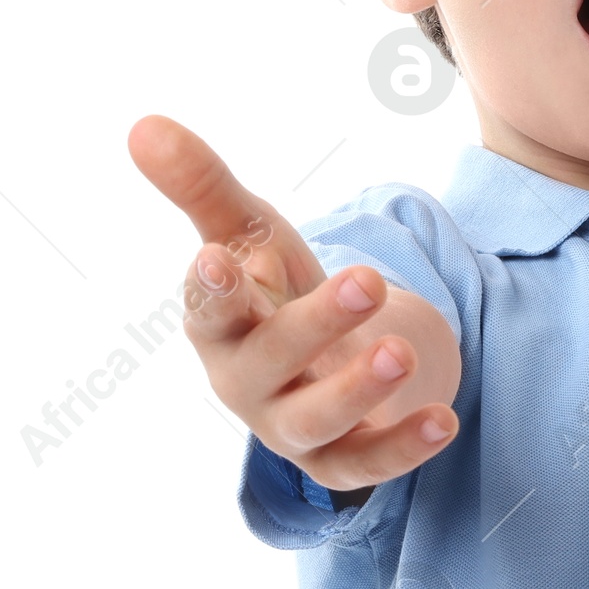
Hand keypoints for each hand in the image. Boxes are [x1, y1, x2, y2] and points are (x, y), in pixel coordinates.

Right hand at [127, 114, 460, 492]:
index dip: (212, 290)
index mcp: (218, 326)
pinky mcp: (339, 459)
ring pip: (317, 421)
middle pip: (270, 360)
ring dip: (358, 390)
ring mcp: (292, 425)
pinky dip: (404, 446)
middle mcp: (246, 382)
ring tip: (401, 352)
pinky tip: (444, 420)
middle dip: (314, 324)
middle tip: (366, 280)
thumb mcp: (248, 230)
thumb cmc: (271, 287)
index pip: (207, 311)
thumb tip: (143, 124)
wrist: (319, 357)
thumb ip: (203, 183)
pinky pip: (368, 464)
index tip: (220, 261)